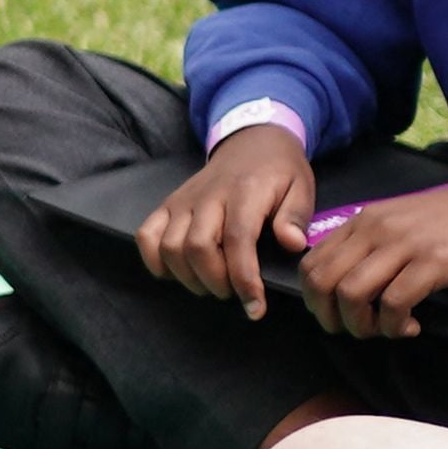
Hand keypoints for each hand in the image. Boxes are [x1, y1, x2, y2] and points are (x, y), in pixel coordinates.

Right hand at [139, 121, 315, 311]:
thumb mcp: (300, 187)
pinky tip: (175, 272)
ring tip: (210, 284)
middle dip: (215, 282)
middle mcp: (208, 196)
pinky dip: (154, 260)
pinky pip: (147, 234)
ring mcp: (183, 200)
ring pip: (170, 246)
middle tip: (234, 293)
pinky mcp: (168, 204)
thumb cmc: (278, 171)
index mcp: (245, 193)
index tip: (255, 307)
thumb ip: (296, 216)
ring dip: (188, 277)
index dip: (244, 279)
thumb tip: (291, 244)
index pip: (238, 241)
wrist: (251, 141)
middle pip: (198, 247)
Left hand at [298, 183, 447, 338]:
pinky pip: (394, 303)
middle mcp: (376, 228)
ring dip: (363, 325)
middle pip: (324, 281)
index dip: (315, 300)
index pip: (312, 263)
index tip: (337, 317)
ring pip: (352, 293)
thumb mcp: (401, 225)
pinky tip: (412, 326)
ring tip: (388, 330)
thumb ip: (370, 247)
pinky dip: (396, 325)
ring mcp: (404, 243)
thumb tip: (341, 287)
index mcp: (364, 221)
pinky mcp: (433, 261)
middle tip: (358, 331)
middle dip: (332, 318)